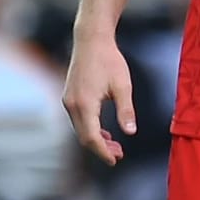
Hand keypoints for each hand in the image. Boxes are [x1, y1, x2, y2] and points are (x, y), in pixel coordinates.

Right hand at [61, 33, 134, 165]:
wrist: (91, 39)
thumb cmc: (109, 60)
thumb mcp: (123, 85)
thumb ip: (126, 110)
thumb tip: (131, 133)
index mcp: (85, 104)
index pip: (92, 138)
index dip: (103, 152)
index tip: (115, 160)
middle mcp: (72, 105)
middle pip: (84, 137)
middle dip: (101, 148)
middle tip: (119, 154)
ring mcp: (68, 100)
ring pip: (80, 129)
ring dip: (96, 139)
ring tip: (115, 145)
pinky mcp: (69, 96)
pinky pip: (78, 120)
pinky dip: (90, 128)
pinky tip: (105, 131)